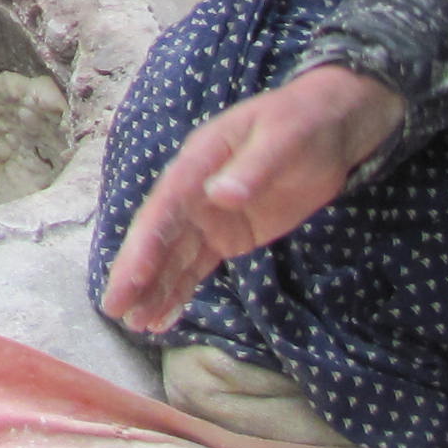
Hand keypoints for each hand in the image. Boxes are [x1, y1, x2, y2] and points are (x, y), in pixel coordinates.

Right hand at [98, 63, 402, 334]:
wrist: (331, 129)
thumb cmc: (303, 122)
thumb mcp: (282, 137)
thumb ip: (253, 167)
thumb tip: (220, 195)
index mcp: (198, 163)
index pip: (164, 208)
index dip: (146, 243)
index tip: (132, 277)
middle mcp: (194, 193)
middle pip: (159, 237)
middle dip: (136, 273)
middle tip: (115, 309)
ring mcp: (210, 218)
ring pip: (173, 258)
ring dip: (154, 289)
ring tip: (136, 325)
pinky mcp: (229, 237)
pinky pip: (197, 267)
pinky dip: (179, 291)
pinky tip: (162, 318)